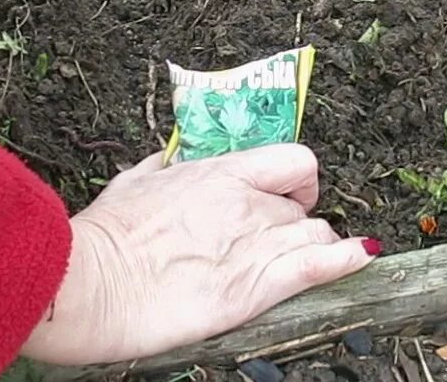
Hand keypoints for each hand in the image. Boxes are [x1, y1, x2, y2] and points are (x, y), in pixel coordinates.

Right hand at [19, 145, 379, 365]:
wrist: (87, 282)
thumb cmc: (102, 237)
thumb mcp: (133, 184)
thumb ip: (163, 169)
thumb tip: (172, 160)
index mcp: (219, 173)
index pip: (293, 159)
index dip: (300, 180)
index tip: (291, 195)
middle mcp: (246, 202)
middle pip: (303, 208)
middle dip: (293, 227)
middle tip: (271, 246)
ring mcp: (253, 243)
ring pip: (315, 236)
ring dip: (310, 250)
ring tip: (295, 266)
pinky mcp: (253, 287)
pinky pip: (319, 264)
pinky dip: (345, 261)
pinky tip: (359, 259)